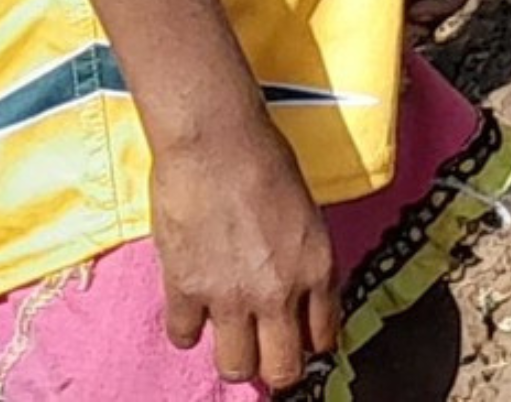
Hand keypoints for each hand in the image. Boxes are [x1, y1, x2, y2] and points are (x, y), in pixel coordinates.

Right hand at [153, 117, 337, 391]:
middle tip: (266, 354)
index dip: (311, 345)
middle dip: (276, 369)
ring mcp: (230, 297)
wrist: (215, 140)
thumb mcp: (305, 213)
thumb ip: (302, 261)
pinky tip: (192, 307)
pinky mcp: (186, 290)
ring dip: (233, 356)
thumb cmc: (264, 159)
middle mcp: (278, 292)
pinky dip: (188, 327)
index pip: (324, 338)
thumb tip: (295, 295)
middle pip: (282, 370)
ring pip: (236, 368)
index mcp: (317, 267)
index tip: (301, 342)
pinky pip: (186, 336)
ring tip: (229, 333)